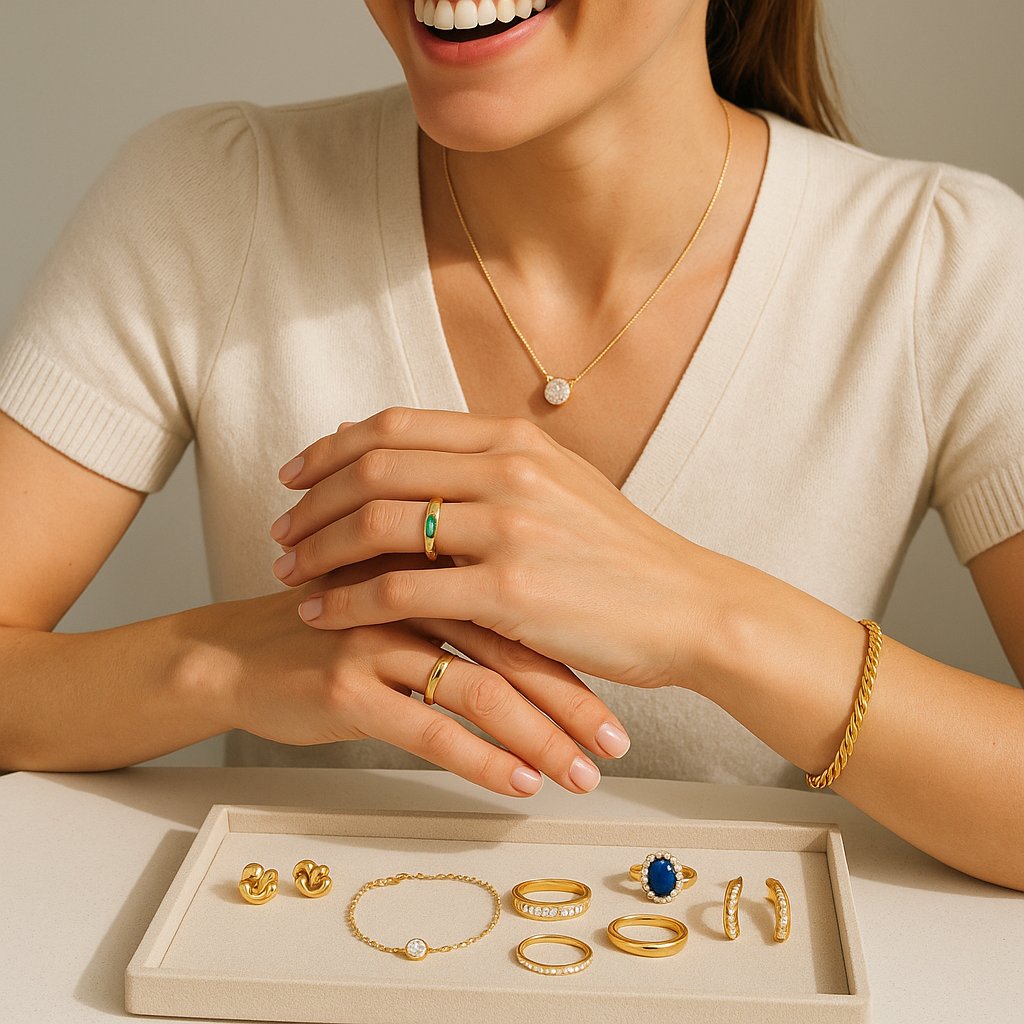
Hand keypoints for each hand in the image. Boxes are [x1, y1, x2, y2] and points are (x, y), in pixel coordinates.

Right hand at [203, 556, 629, 796]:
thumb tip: (532, 646)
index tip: (619, 692)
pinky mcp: (350, 684)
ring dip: (540, 739)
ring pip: (481, 689)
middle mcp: (413, 592)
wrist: (240, 654)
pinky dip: (482, 758)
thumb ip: (458, 605)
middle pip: (513, 648)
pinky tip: (519, 783)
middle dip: (572, 702)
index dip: (575, 653)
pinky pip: (431, 728)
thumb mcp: (399, 600)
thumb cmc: (330, 630)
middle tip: (616, 744)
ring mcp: (380, 636)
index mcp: (433, 564)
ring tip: (581, 776)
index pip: (522, 609)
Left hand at [269, 406, 709, 688]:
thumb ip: (489, 469)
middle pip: (373, 467)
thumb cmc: (620, 556)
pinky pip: (399, 589)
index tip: (295, 476)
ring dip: (318, 549)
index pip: (394, 427)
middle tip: (279, 531)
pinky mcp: (509, 589)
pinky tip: (321, 615)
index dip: (330, 449)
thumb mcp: (560, 486)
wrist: (687, 606)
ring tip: (288, 574)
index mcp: (514, 439)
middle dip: (311, 500)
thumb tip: (414, 461)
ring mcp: (509, 527)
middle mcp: (507, 469)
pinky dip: (347, 601)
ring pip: (377, 523)